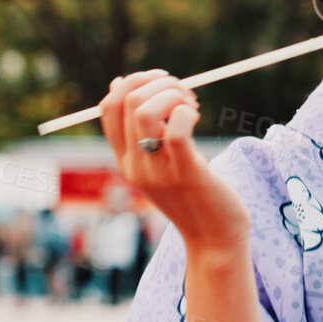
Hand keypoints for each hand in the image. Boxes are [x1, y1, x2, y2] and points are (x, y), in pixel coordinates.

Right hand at [98, 69, 250, 258]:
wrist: (214, 240)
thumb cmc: (193, 195)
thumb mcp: (158, 162)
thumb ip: (140, 131)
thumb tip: (117, 82)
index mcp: (125, 161)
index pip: (108, 108)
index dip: (132, 82)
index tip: (160, 81)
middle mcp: (135, 166)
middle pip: (128, 103)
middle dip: (158, 83)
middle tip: (184, 93)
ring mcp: (158, 171)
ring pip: (144, 112)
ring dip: (171, 94)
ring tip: (191, 104)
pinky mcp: (186, 173)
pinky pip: (176, 131)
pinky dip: (185, 113)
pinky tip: (196, 116)